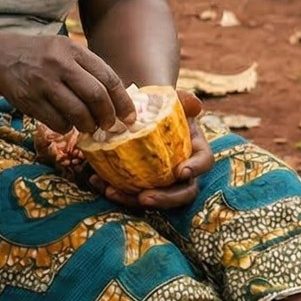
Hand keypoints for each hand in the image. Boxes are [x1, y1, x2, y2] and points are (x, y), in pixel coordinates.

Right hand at [0, 34, 133, 133]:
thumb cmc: (39, 56)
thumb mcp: (64, 50)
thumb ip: (88, 69)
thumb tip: (118, 99)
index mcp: (72, 50)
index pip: (107, 78)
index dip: (122, 101)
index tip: (129, 117)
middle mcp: (58, 64)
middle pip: (95, 96)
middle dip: (107, 116)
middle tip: (109, 125)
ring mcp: (43, 83)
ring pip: (77, 113)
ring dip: (87, 125)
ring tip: (88, 126)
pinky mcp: (29, 100)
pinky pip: (57, 122)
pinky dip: (67, 127)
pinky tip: (66, 123)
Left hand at [88, 88, 213, 210]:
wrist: (136, 112)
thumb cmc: (158, 107)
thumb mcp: (170, 100)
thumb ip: (183, 100)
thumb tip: (194, 104)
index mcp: (194, 149)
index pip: (204, 161)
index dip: (195, 168)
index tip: (180, 172)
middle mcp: (182, 170)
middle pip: (183, 192)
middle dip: (165, 199)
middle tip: (144, 198)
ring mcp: (161, 181)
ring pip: (154, 199)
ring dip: (132, 200)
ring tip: (111, 192)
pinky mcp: (139, 184)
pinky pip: (129, 193)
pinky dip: (113, 189)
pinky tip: (96, 181)